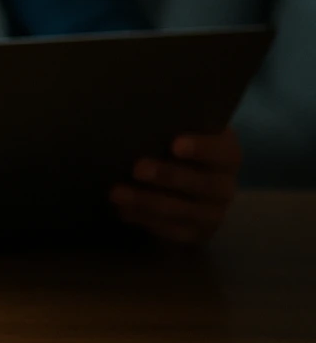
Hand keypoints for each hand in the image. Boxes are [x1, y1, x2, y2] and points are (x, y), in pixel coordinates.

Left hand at [111, 128, 240, 244]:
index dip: (202, 148)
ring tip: (117, 193)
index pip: (222, 151)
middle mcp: (224, 186)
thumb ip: (169, 124)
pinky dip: (146, 220)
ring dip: (148, 202)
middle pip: (203, 184)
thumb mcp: (179, 131)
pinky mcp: (195, 233)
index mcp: (226, 154)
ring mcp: (212, 213)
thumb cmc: (174, 145)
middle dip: (168, 176)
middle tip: (137, 168)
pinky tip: (123, 210)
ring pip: (184, 211)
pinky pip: (172, 231)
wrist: (183, 181)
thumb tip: (138, 109)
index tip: (176, 144)